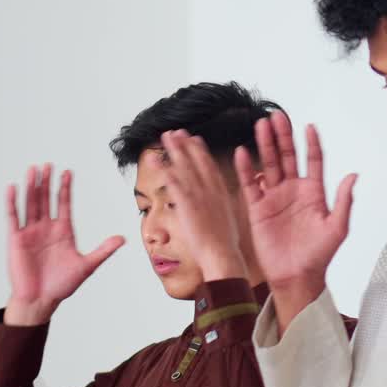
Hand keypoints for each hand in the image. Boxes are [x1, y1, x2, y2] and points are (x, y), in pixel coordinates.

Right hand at [5, 164, 125, 325]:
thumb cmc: (62, 285)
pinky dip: (13, 203)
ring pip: (31, 203)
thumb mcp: (87, 265)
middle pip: (46, 199)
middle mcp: (46, 228)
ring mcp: (31, 232)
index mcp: (63, 231)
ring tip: (33, 169)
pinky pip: (13, 217)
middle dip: (47, 182)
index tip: (68, 172)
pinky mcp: (16, 239)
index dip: (65, 188)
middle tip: (48, 165)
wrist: (41, 300)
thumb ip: (103, 250)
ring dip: (32, 187)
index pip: (63, 204)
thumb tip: (123, 239)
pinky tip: (13, 187)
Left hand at [160, 131, 246, 280]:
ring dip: (173, 151)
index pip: (209, 166)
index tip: (194, 138)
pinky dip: (166, 172)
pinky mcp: (188, 206)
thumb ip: (219, 204)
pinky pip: (174, 185)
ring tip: (164, 138)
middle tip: (175, 131)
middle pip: (196, 161)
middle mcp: (210, 190)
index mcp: (220, 192)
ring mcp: (199, 196)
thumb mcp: (228, 217)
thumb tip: (215, 202)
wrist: (222, 255)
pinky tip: (158, 162)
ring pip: (184, 168)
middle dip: (185, 145)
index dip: (200, 151)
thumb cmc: (225, 243)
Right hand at [236, 112, 356, 300]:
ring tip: (261, 126)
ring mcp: (275, 198)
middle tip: (277, 116)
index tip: (310, 126)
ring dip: (266, 146)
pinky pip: (250, 184)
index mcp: (314, 193)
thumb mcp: (337, 228)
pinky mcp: (258, 209)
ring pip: (269, 165)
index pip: (314, 161)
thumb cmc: (319, 256)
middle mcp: (294, 191)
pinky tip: (243, 152)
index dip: (312, 144)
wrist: (297, 277)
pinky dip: (246, 169)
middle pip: (288, 157)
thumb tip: (353, 175)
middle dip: (283, 136)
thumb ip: (344, 201)